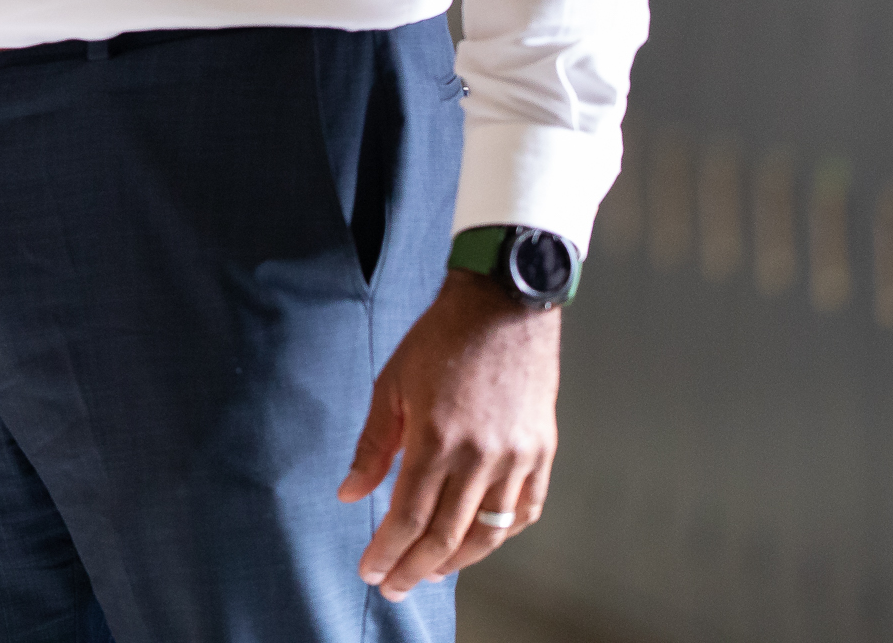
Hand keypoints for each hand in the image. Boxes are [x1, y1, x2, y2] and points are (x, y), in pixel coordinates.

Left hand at [338, 270, 559, 598]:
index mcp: (436, 438)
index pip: (407, 517)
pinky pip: (524, 511)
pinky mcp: (542, 451)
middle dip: (413, 569)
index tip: (370, 571)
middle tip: (394, 586)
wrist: (503, 305)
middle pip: (445, 536)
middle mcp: (480, 456)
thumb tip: (350, 495)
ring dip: (455, 562)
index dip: (386, 552)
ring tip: (430, 571)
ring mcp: (516, 457)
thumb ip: (372, 446)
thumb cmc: (442, 339)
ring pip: (486, 533)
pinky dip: (500, 534)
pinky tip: (478, 541)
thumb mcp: (391, 385)